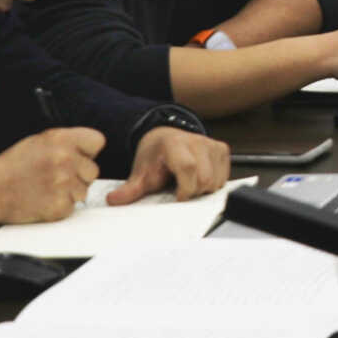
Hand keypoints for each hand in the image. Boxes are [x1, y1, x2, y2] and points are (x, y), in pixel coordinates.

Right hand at [0, 127, 104, 225]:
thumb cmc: (12, 167)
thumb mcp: (38, 142)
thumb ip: (66, 142)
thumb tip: (89, 148)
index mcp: (61, 139)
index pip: (97, 141)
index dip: (88, 151)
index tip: (79, 157)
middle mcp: (65, 159)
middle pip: (93, 170)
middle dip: (78, 175)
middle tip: (55, 177)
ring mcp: (63, 183)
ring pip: (84, 191)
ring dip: (70, 192)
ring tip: (47, 188)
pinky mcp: (59, 206)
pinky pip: (72, 207)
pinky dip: (60, 206)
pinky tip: (44, 200)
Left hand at [108, 126, 229, 204]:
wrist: (164, 137)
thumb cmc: (155, 156)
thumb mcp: (141, 172)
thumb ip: (130, 189)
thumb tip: (114, 200)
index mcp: (174, 144)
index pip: (188, 167)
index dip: (185, 188)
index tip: (177, 198)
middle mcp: (196, 141)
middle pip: (205, 178)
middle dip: (193, 192)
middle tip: (180, 190)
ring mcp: (211, 144)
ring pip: (216, 180)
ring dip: (203, 189)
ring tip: (189, 183)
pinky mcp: (222, 149)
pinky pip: (223, 177)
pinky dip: (212, 184)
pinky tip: (198, 178)